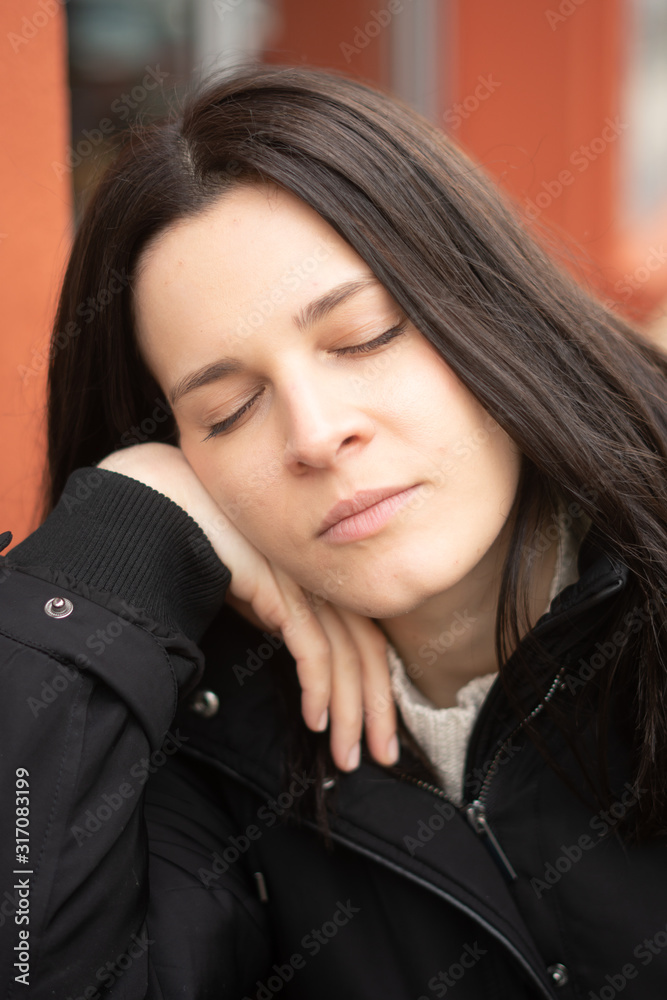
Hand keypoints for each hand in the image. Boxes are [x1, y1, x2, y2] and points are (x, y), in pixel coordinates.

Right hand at [97, 442, 397, 771]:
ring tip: (346, 756)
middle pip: (367, 650)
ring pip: (346, 656)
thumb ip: (281, 618)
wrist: (164, 504)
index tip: (379, 730)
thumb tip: (303, 665)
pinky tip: (315, 720)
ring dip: (349, 712)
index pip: (367, 637)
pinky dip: (319, 688)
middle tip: (382, 755)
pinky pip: (312, 647)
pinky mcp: (278, 588)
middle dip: (376, 708)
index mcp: (320, 576)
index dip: (379, 686)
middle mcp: (319, 577)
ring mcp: (302, 581)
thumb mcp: (255, 590)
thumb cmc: (207, 545)